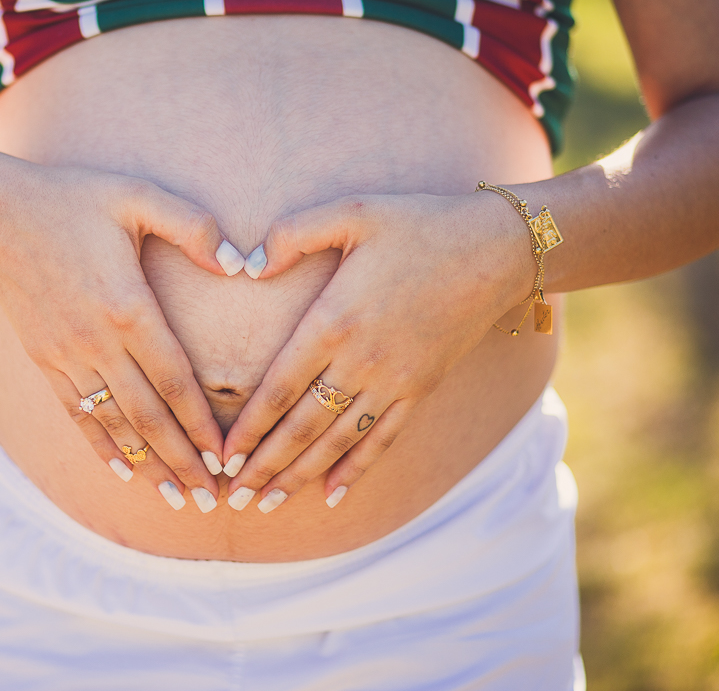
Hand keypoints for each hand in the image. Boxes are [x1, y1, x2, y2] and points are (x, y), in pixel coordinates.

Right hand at [0, 157, 245, 512]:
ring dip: (148, 466)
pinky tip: (126, 473)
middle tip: (212, 499)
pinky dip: (102, 447)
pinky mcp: (45, 361)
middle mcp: (96, 342)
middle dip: (182, 461)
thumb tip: (239, 263)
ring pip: (114, 425)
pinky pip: (78, 414)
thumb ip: (192, 226)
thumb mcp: (136, 196)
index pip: (175, 381)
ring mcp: (67, 356)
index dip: (202, 425)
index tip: (228, 458)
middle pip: (148, 417)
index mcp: (128, 306)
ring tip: (177, 499)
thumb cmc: (73, 199)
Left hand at [221, 191, 535, 512]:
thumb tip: (250, 266)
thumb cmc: (417, 224)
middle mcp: (361, 361)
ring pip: (337, 442)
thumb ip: (293, 234)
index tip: (221, 455)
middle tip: (230, 498)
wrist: (497, 249)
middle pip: (302, 427)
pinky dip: (355, 469)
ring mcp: (393, 381)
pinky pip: (382, 439)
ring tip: (266, 505)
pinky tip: (333, 495)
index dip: (248, 426)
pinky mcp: (420, 389)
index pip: (279, 387)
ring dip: (299, 476)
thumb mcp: (351, 212)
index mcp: (334, 320)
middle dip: (264, 465)